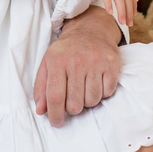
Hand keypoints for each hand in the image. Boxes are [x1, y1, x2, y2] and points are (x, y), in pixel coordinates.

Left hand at [34, 7, 120, 126]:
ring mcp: (96, 62)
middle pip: (74, 104)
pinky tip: (96, 82)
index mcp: (57, 61)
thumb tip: (40, 111)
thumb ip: (41, 87)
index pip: (55, 97)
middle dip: (72, 108)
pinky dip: (102, 93)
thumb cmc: (66, 51)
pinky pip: (108, 93)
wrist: (90, 29)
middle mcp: (77, 61)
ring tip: (84, 89)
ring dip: (87, 101)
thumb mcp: (47, 63)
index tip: (57, 122)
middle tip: (72, 99)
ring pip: (92, 101)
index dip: (55, 114)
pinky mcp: (112, 63)